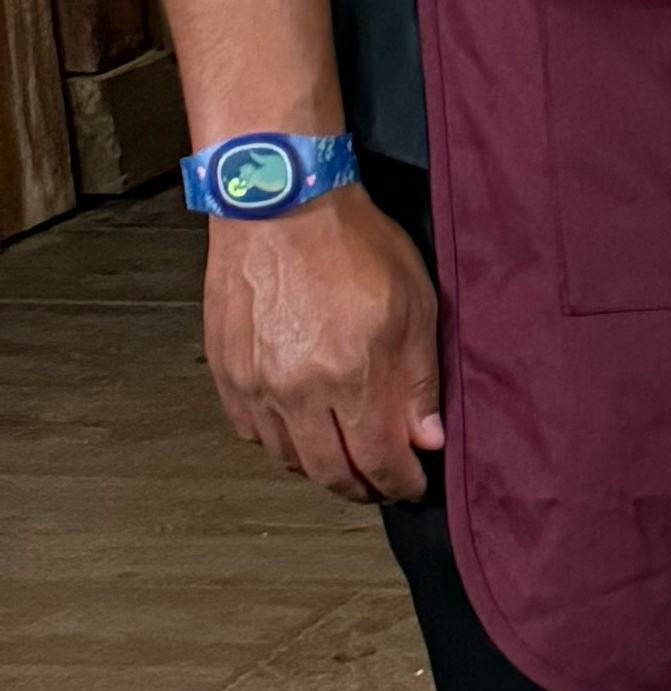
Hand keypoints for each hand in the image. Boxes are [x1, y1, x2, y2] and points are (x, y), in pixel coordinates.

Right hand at [204, 189, 444, 503]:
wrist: (278, 203)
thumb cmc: (353, 245)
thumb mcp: (413, 304)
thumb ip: (419, 380)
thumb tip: (426, 439)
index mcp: (350, 378)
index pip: (377, 461)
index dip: (399, 484)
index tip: (412, 487)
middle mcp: (296, 392)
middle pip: (327, 472)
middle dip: (360, 487)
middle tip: (379, 484)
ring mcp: (254, 384)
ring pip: (286, 456)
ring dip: (318, 466)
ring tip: (343, 457)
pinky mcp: (225, 369)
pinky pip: (250, 430)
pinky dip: (278, 441)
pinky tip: (298, 429)